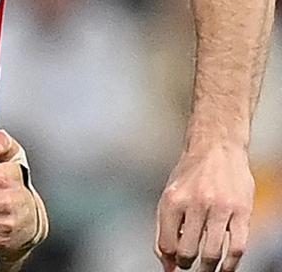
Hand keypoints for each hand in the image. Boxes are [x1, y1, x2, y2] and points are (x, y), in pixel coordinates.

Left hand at [155, 145, 253, 271]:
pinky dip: (231, 264)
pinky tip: (225, 268)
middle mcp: (194, 203)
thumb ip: (165, 229)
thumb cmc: (191, 174)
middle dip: (187, 264)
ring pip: (212, 253)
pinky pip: (237, 247)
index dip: (170, 260)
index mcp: (172, 200)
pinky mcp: (242, 211)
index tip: (174, 265)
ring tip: (205, 269)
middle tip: (189, 265)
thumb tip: (166, 264)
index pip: (166, 244)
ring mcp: (219, 208)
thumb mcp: (170, 196)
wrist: (216, 147)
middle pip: (188, 251)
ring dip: (207, 268)